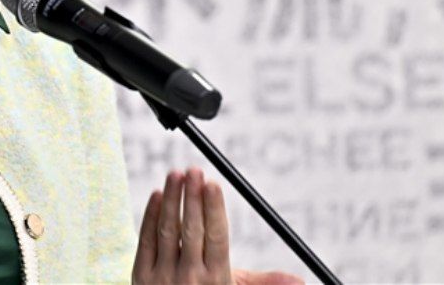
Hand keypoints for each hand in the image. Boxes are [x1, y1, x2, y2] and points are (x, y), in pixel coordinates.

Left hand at [131, 168, 303, 284]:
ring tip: (176, 174)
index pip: (217, 238)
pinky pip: (146, 240)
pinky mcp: (141, 276)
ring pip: (167, 231)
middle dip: (194, 198)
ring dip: (171, 199)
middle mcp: (190, 279)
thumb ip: (263, 282)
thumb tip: (301, 281)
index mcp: (218, 280)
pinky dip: (150, 216)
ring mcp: (163, 277)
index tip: (213, 183)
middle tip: (195, 170)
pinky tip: (158, 194)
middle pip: (192, 231)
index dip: (214, 209)